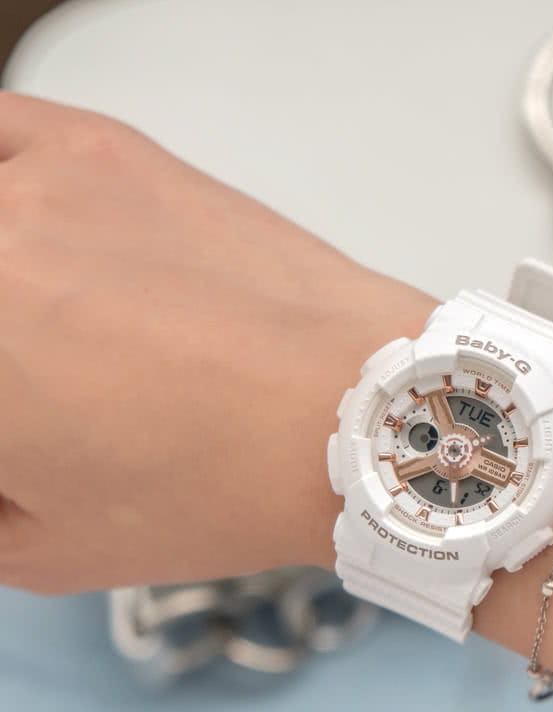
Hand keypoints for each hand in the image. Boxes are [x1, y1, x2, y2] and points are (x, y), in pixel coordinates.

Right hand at [0, 92, 430, 593]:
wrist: (344, 411)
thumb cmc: (225, 484)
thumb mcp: (48, 549)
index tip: (14, 436)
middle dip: (7, 360)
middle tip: (35, 386)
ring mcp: (25, 186)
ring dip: (11, 279)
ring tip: (43, 322)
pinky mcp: (96, 148)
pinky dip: (4, 180)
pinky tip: (26, 229)